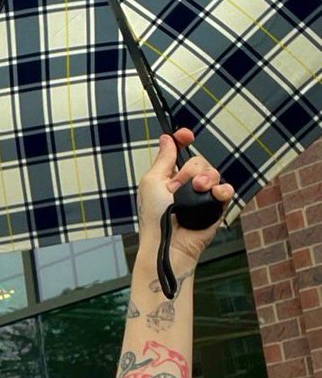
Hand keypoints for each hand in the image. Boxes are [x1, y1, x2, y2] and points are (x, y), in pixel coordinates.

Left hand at [137, 128, 234, 262]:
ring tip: (198, 189)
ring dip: (205, 178)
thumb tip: (166, 139)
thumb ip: (163, 159)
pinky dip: (222, 190)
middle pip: (198, 161)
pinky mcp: (215, 207)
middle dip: (190, 169)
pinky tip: (214, 194)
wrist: (168, 242)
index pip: (181, 151)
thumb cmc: (154, 218)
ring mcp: (202, 196)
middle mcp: (187, 184)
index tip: (186, 135)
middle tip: (179, 185)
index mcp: (169, 177)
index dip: (183, 140)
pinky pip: (226, 190)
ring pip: (213, 173)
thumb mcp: (152, 182)